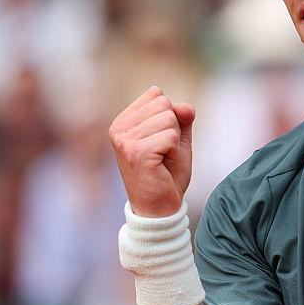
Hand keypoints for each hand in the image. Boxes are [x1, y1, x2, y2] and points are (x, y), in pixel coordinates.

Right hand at [109, 86, 195, 216]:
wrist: (159, 209)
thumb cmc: (167, 174)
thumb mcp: (177, 140)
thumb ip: (182, 118)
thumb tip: (185, 106)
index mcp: (124, 121)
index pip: (157, 95)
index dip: (170, 118)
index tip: (161, 142)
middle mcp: (119, 128)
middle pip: (164, 104)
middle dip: (173, 129)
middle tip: (164, 154)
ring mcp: (125, 140)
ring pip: (169, 118)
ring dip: (174, 143)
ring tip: (163, 161)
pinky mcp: (136, 152)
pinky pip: (171, 136)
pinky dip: (175, 153)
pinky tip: (162, 167)